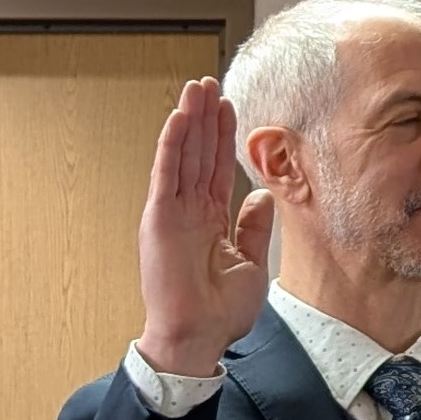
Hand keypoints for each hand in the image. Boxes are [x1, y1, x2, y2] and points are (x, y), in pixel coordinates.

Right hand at [136, 75, 275, 375]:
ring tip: (196, 88)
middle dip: (205, 118)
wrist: (199, 336)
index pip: (218, 169)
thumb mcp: (251, 263)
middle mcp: (189, 212)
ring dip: (188, 121)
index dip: (223, 138)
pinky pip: (166, 175)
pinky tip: (179, 119)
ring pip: (182, 156)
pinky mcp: (159, 219)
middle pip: (199, 154)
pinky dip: (171, 146)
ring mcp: (173, 213)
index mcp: (210, 221)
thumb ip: (253, 228)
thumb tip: (261, 197)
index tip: (229, 108)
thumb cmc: (221, 311)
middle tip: (209, 83)